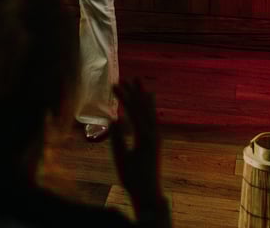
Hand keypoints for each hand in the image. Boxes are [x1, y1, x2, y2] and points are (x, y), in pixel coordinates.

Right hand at [110, 79, 164, 211]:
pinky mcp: (155, 140)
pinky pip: (152, 118)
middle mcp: (153, 134)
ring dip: (144, 97)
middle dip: (136, 92)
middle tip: (129, 77)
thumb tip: (113, 120)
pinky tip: (148, 101)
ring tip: (141, 83)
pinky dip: (149, 107)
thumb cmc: (132, 178)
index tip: (114, 85)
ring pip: (150, 112)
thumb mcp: (121, 159)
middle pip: (144, 108)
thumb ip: (117, 139)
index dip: (124, 97)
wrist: (148, 193)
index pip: (133, 111)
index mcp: (144, 137)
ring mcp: (156, 137)